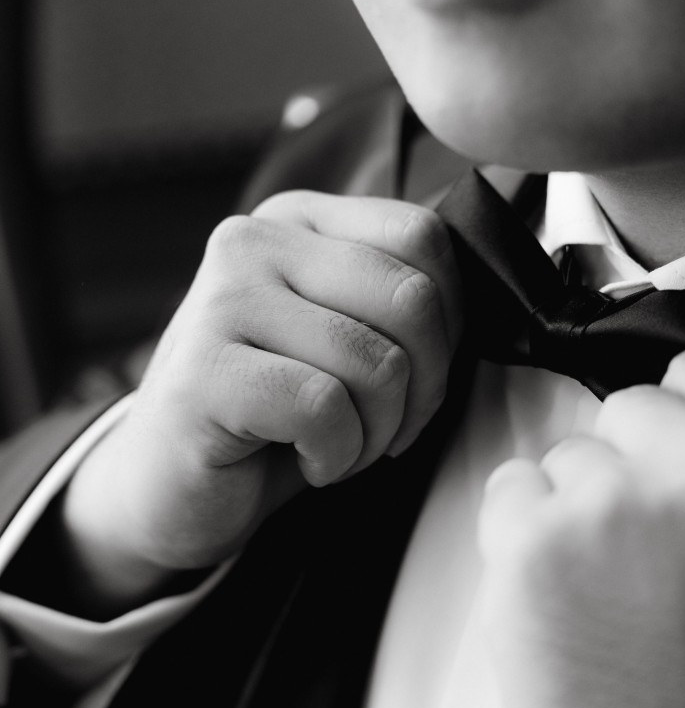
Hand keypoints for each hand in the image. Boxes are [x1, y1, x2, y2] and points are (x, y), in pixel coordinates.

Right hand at [62, 192, 460, 611]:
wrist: (169, 487)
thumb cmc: (274, 416)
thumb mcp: (344, 339)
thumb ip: (397, 303)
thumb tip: (492, 298)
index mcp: (299, 221)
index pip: (425, 238)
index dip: (449, 325)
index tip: (416, 378)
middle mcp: (253, 240)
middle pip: (413, 299)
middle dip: (424, 388)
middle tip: (385, 429)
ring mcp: (222, 300)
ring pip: (376, 361)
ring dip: (378, 432)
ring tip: (338, 446)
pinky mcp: (204, 371)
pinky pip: (325, 408)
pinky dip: (336, 455)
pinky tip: (305, 460)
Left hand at [479, 347, 684, 707]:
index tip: (681, 477)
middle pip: (629, 410)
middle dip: (634, 472)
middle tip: (657, 559)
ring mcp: (612, 501)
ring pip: (567, 457)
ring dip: (579, 513)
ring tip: (620, 597)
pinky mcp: (532, 544)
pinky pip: (509, 495)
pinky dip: (524, 544)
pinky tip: (571, 605)